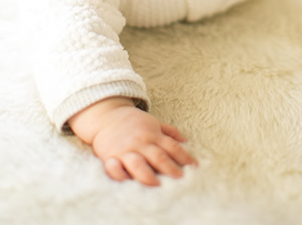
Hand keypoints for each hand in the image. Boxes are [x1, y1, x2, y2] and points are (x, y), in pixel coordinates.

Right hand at [69, 97, 197, 185]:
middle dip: (170, 168)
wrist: (107, 116)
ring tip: (158, 185)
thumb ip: (169, 132)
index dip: (184, 157)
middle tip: (181, 179)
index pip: (172, 146)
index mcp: (153, 134)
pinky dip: (120, 175)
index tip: (194, 167)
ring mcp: (126, 150)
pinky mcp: (111, 157)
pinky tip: (127, 182)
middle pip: (158, 156)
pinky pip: (115, 168)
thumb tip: (186, 141)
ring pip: (139, 164)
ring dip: (149, 175)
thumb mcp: (153, 122)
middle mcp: (141, 142)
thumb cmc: (133, 122)